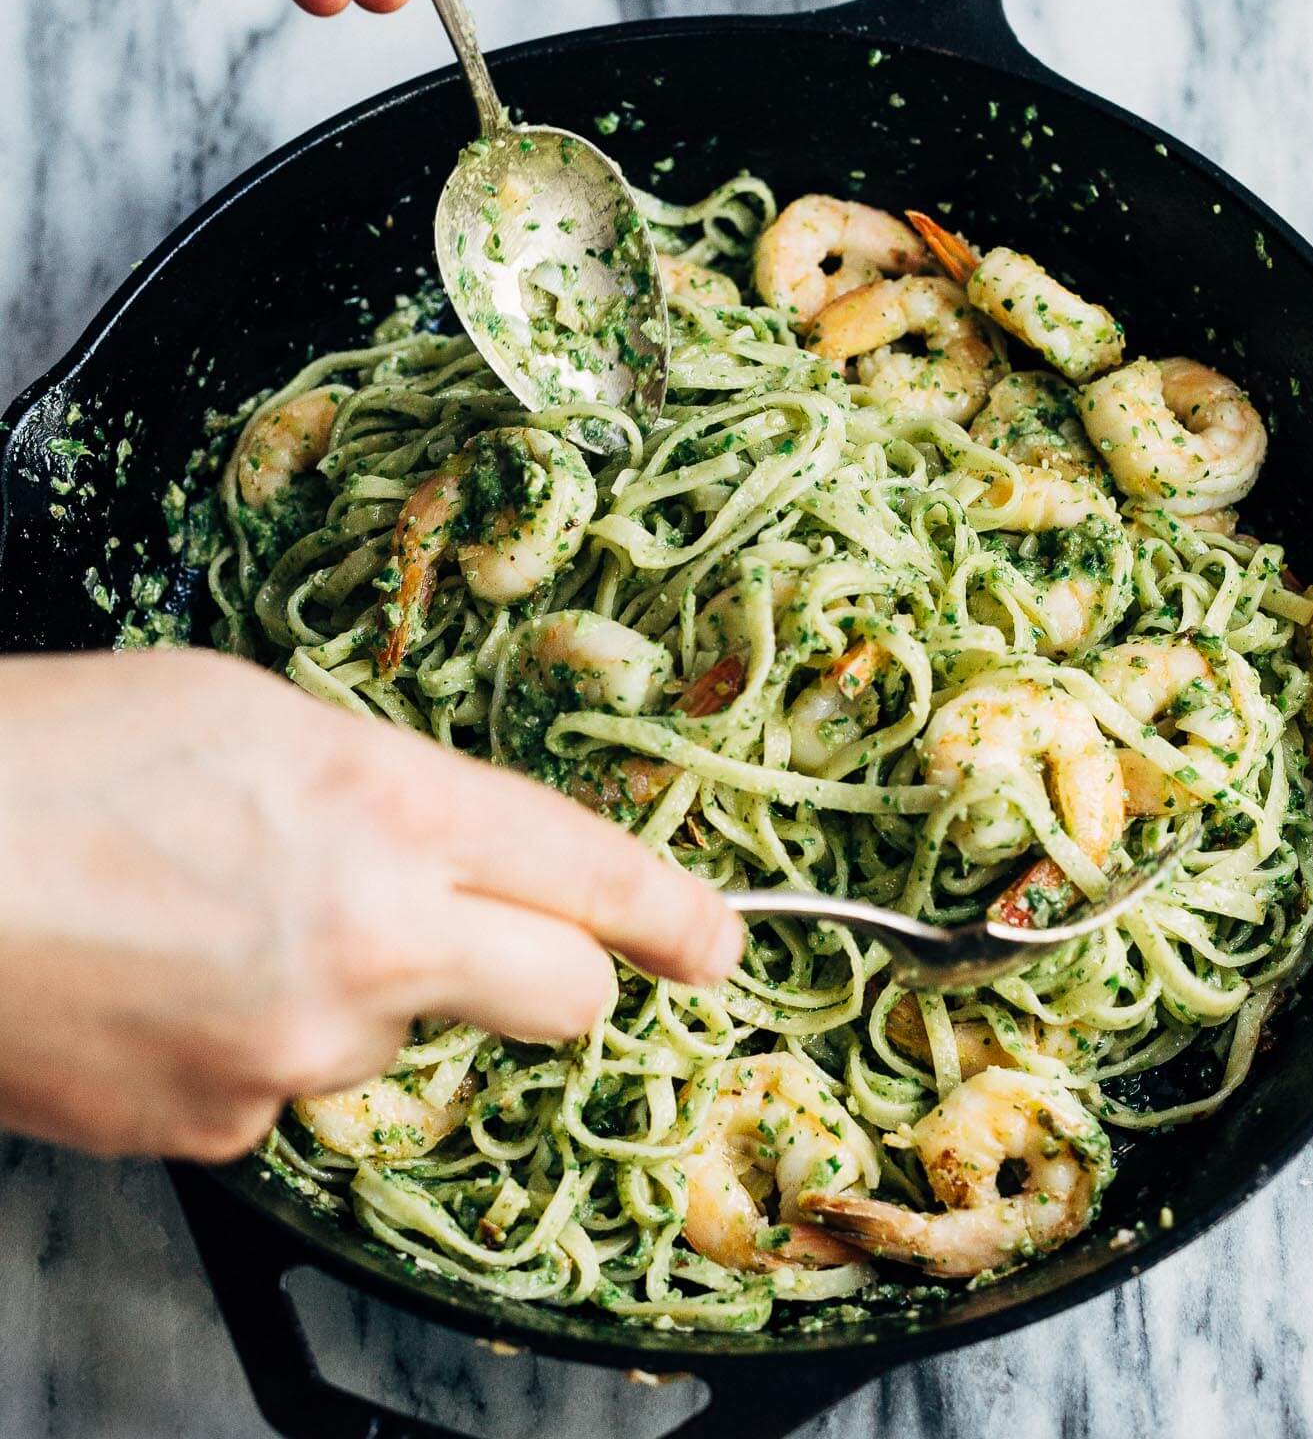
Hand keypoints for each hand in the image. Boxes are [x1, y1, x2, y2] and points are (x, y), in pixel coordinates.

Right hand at [0, 650, 740, 1160]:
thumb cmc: (59, 752)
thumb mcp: (257, 713)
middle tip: (504, 948)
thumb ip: (386, 785)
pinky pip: (291, 1088)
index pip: (587, 870)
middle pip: (561, 995)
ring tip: (233, 926)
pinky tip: (178, 983)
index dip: (675, 913)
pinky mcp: (220, 1130)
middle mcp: (369, 938)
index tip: (715, 944)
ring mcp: (296, 1051)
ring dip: (363, 994)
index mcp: (386, 802)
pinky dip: (262, 1043)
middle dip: (558, 973)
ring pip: (403, 1038)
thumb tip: (451, 843)